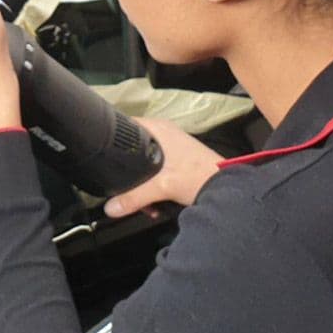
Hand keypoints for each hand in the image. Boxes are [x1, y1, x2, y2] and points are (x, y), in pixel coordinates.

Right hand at [104, 117, 221, 217]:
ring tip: (145, 202)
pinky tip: (156, 202)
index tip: (104, 155)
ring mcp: (173, 146)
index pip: (126, 126)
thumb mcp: (162, 186)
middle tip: (126, 189)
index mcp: (158, 128)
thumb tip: (111, 207)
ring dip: (143, 184)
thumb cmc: (200, 176)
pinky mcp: (179, 160)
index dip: (113, 140)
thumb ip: (134, 197)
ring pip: (146, 163)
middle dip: (129, 173)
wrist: (228, 188)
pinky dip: (154, 185)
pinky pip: (157, 170)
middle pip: (134, 149)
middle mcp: (165, 133)